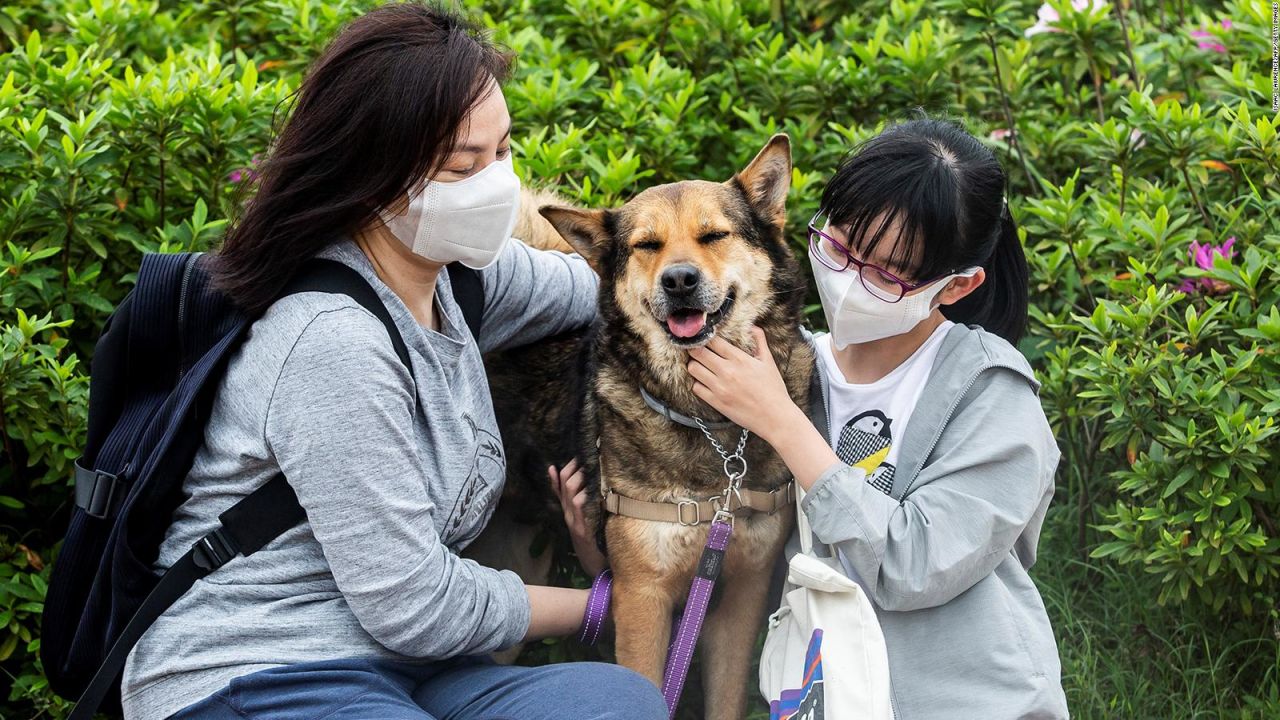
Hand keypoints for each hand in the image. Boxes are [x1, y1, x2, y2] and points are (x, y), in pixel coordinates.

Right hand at [548, 460, 607, 577]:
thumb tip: (585, 490)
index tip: (577, 455)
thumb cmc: (593, 541)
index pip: (560, 484)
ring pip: (571, 492)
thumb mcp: (587, 518)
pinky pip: (580, 507)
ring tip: (590, 470)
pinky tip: (592, 490)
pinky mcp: (582, 530)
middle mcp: (568, 513)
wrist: (594, 567)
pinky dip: (584, 496)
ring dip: (581, 478)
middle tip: (588, 458)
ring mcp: (574, 521)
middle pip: (565, 483)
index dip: (566, 467)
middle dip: (575, 468)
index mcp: (568, 510)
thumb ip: (585, 503)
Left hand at [687, 326, 802, 442]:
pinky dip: (698, 383)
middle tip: (696, 350)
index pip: (713, 341)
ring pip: (693, 369)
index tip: (704, 338)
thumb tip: (753, 327)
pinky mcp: (716, 402)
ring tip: (700, 366)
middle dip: (694, 349)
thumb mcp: (769, 362)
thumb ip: (760, 342)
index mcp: (740, 359)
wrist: (774, 417)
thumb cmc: (773, 390)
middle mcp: (727, 371)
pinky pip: (696, 388)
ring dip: (694, 365)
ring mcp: (720, 387)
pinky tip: (705, 382)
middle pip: (698, 353)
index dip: (706, 337)